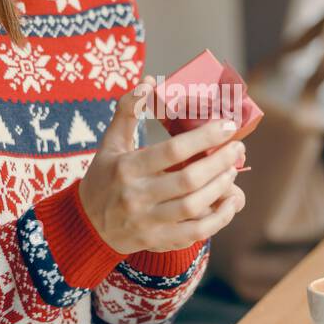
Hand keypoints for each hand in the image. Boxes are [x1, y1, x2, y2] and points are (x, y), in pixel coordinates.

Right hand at [78, 75, 246, 253]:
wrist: (87, 226)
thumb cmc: (104, 178)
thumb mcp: (110, 143)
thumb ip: (128, 111)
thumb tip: (149, 82)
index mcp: (126, 168)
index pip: (171, 150)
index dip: (204, 137)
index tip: (227, 125)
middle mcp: (136, 196)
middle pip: (188, 179)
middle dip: (219, 161)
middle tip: (236, 147)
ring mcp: (148, 221)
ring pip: (194, 206)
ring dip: (220, 187)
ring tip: (232, 168)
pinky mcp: (158, 241)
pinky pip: (196, 232)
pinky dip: (219, 218)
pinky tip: (231, 201)